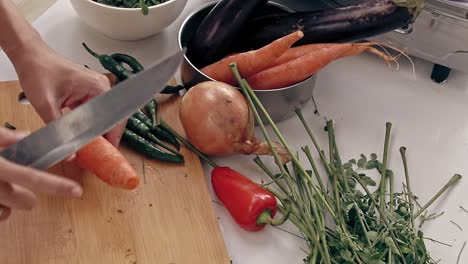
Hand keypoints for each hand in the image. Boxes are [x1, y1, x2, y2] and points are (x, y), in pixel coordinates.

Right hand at [0, 128, 82, 221]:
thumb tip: (27, 135)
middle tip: (24, 188)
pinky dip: (0, 208)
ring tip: (3, 189)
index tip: (77, 191)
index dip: (57, 186)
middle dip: (29, 197)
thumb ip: (4, 137)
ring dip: (10, 203)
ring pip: (7, 212)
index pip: (34, 178)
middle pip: (25, 201)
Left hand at [8, 42, 125, 146]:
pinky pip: (93, 112)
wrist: (30, 57)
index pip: (113, 118)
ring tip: (88, 144)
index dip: (111, 137)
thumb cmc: (38, 71)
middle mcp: (102, 87)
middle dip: (103, 135)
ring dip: (94, 129)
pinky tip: (80, 132)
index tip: (106, 151)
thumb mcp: (46, 104)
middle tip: (96, 151)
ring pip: (102, 117)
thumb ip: (58, 129)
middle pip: (111, 118)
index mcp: (98, 87)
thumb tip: (69, 151)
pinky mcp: (89, 92)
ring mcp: (97, 89)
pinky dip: (88, 123)